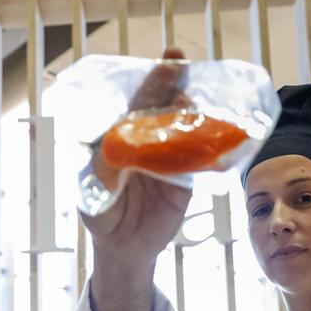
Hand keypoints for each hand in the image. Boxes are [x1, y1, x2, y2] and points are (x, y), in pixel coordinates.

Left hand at [80, 48, 192, 275]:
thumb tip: (115, 148)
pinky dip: (210, 145)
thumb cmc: (103, 214)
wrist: (123, 249)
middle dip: (173, 83)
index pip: (138, 104)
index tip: (167, 61)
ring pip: (185, 128)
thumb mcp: (93, 192)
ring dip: (192, 111)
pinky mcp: (187, 180)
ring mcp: (171, 159)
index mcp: (125, 139)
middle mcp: (150, 143)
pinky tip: (217, 131)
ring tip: (191, 98)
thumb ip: (101, 170)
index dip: (152, 82)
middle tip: (180, 62)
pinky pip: (201, 160)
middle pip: (164, 107)